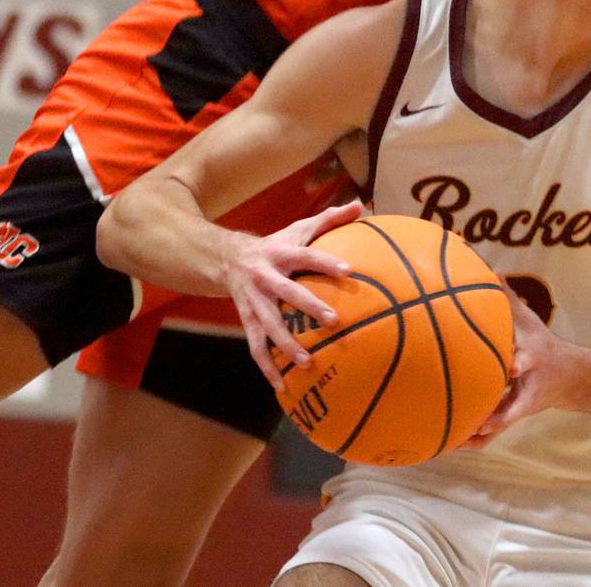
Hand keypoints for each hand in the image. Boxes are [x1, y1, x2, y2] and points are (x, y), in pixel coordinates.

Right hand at [222, 199, 361, 389]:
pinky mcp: (247, 321)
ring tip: (308, 363)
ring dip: (286, 345)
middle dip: (309, 307)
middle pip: (287, 293)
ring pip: (268, 326)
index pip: (306, 256)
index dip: (326, 262)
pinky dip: (267, 369)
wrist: (227, 259)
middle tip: (334, 321)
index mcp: (280, 253)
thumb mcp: (298, 228)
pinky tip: (282, 387)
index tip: (350, 271)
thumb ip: (330, 219)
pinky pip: (255, 348)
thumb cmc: (276, 245)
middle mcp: (264, 278)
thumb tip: (363, 204)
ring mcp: (254, 302)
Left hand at [463, 283, 579, 447]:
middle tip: (481, 420)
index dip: (519, 363)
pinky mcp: (517, 413)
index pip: (525, 359)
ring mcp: (523, 400)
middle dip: (500, 409)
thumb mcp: (529, 320)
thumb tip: (491, 268)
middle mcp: (527, 382)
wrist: (571, 377)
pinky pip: (497, 428)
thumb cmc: (542, 343)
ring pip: (503, 419)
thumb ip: (508, 297)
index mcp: (530, 356)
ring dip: (485, 428)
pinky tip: (457, 443)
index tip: (513, 367)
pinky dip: (480, 437)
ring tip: (461, 437)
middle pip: (515, 397)